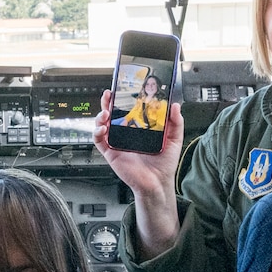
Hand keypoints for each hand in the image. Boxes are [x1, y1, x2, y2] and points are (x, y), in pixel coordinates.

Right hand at [94, 90, 183, 259]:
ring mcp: (117, 142)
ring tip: (105, 112)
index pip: (128, 108)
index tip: (122, 88)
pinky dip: (96, 133)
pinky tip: (102, 128)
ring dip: (100, 115)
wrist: (158, 182)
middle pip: (112, 113)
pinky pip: (99, 141)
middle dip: (108, 102)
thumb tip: (175, 106)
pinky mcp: (111, 152)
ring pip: (102, 124)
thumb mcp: (174, 139)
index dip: (123, 98)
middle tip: (109, 94)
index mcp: (139, 127)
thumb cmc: (164, 163)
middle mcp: (126, 133)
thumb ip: (176, 122)